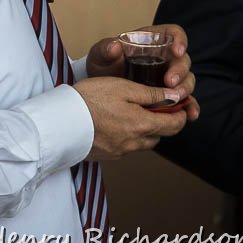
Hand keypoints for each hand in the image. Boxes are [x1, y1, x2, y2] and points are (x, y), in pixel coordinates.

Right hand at [74, 76, 193, 160]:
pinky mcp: (108, 155)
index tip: (181, 106)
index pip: (174, 125)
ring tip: (135, 114)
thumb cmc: (89, 98)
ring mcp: (120, 151)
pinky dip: (128, 137)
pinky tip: (116, 124)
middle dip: (163, 122)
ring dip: (146, 131)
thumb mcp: (122, 87)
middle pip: (160, 136)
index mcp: (142, 124)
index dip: (181, 115)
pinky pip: (127, 147)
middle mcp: (135, 142)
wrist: (60, 121)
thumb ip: (150, 94)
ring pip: (143, 143)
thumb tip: (174, 97)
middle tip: (157, 107)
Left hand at [86, 22, 198, 121]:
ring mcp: (169, 77)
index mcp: (151, 41)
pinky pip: (186, 100)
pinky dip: (191, 107)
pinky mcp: (169, 95)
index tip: (176, 51)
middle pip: (183, 60)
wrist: (101, 90)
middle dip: (180, 71)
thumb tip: (115, 46)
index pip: (173, 34)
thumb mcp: (100, 55)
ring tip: (175, 98)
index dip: (179, 40)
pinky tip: (190, 114)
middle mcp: (164, 58)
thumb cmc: (103, 66)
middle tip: (169, 82)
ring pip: (187, 79)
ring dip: (185, 89)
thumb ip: (105, 49)